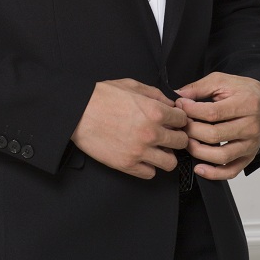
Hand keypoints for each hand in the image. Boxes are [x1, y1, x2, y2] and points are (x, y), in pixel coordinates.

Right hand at [72, 78, 188, 178]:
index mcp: (155, 111)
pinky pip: (150, 173)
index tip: (174, 122)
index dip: (179, 119)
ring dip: (166, 155)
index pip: (183, 120)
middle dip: (176, 137)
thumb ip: (155, 94)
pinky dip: (148, 167)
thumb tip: (170, 104)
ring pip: (170, 163)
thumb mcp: (131, 85)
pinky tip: (142, 157)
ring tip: (157, 149)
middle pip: (181, 142)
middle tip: (167, 135)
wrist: (77, 111)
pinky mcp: (127, 164)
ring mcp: (139, 151)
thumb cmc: (101, 96)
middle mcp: (151, 133)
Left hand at [174, 72, 259, 180]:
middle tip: (180, 125)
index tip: (179, 105)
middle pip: (214, 135)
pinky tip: (199, 168)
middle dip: (191, 131)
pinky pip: (231, 171)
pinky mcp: (249, 156)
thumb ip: (198, 88)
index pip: (212, 113)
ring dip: (198, 151)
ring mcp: (251, 144)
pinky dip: (214, 173)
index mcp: (246, 104)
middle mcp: (251, 126)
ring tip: (186, 142)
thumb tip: (176, 96)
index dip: (190, 111)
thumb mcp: (221, 81)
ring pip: (221, 155)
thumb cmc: (243, 91)